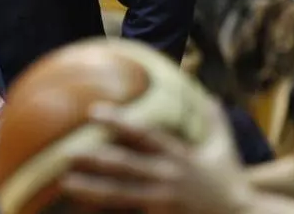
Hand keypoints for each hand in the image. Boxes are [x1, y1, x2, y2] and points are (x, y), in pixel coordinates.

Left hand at [60, 102, 254, 213]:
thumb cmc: (229, 180)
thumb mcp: (224, 146)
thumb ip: (213, 118)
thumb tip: (209, 91)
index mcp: (179, 155)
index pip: (144, 135)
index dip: (119, 122)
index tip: (93, 111)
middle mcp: (168, 177)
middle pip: (126, 168)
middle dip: (96, 159)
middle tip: (66, 152)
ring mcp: (162, 202)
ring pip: (121, 196)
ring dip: (91, 189)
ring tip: (64, 183)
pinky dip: (106, 213)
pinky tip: (83, 210)